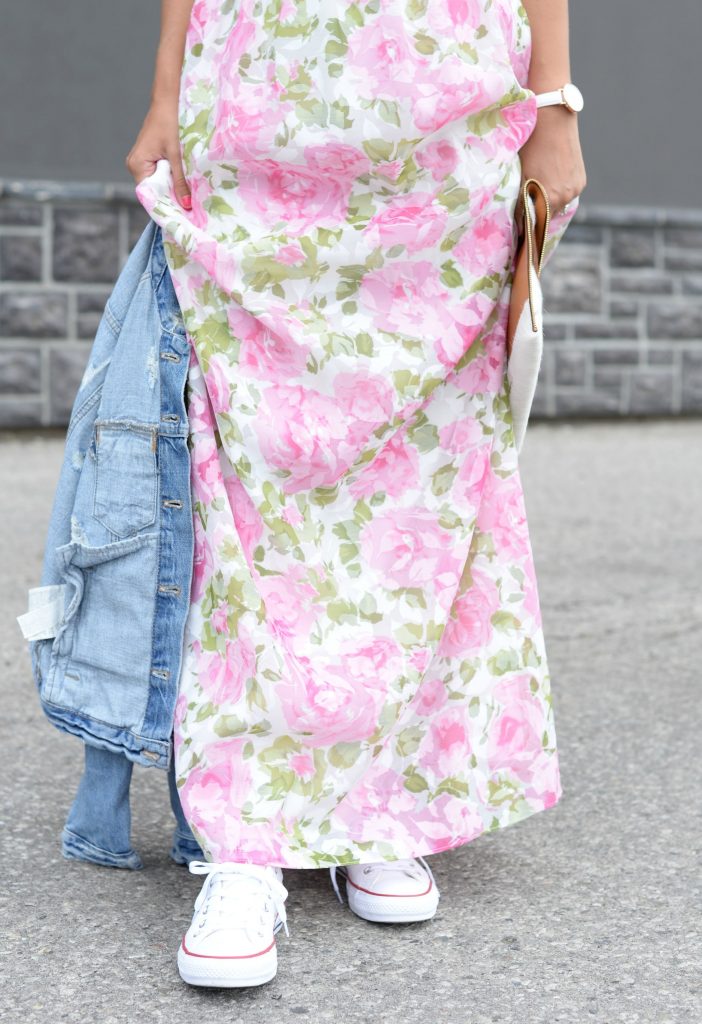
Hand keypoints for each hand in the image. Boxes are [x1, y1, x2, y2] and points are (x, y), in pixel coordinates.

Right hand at [125, 99, 191, 209]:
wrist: (168, 100)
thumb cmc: (170, 122)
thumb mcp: (177, 155)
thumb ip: (180, 181)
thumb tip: (186, 205)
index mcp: (137, 165)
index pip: (150, 194)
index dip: (166, 204)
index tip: (182, 215)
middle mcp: (135, 165)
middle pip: (154, 189)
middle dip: (171, 196)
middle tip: (190, 207)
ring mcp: (141, 161)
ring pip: (158, 182)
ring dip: (172, 187)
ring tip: (188, 195)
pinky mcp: (149, 157)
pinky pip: (160, 174)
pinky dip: (171, 177)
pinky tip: (183, 181)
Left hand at [516, 106, 586, 225]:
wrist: (552, 118)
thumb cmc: (530, 144)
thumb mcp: (521, 175)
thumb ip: (521, 200)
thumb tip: (520, 222)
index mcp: (548, 198)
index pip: (536, 226)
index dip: (527, 232)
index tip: (521, 239)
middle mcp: (565, 197)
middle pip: (547, 218)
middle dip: (537, 218)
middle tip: (525, 218)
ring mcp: (575, 188)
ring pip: (558, 206)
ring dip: (548, 205)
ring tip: (537, 198)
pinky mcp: (581, 180)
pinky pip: (568, 195)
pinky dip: (558, 194)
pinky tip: (549, 185)